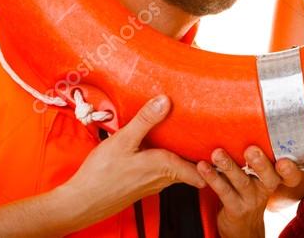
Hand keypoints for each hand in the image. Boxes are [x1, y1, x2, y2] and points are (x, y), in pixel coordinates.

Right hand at [59, 96, 205, 227]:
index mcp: (164, 166)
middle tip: (204, 132)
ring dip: (180, 155)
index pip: (200, 171)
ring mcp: (152, 184)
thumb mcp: (124, 140)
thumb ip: (145, 120)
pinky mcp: (141, 185)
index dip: (212, 162)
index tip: (221, 147)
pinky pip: (161, 171)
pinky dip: (165, 159)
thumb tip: (165, 101)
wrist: (82, 202)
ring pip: (175, 169)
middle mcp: (163, 178)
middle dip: (198, 153)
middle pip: (190, 167)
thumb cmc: (102, 175)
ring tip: (182, 134)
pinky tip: (154, 146)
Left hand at [201, 146, 295, 237]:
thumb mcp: (257, 175)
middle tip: (251, 150)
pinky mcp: (235, 208)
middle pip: (269, 177)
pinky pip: (223, 191)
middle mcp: (266, 188)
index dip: (290, 169)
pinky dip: (212, 177)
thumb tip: (242, 122)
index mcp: (274, 177)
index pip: (290, 174)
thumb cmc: (248, 190)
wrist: (242, 226)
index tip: (284, 160)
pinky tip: (202, 166)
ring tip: (217, 154)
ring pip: (242, 182)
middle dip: (261, 163)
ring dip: (229, 166)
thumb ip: (254, 156)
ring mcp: (251, 199)